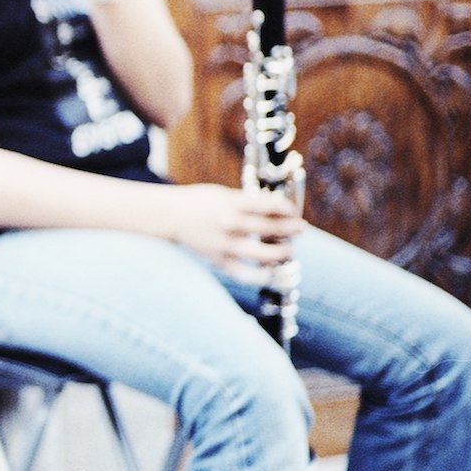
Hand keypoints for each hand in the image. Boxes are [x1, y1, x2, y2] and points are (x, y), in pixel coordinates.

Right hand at [167, 184, 303, 283]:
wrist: (169, 216)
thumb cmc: (198, 202)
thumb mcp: (223, 194)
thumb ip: (246, 202)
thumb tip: (274, 209)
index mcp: (231, 204)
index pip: (267, 206)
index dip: (285, 208)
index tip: (293, 210)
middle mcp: (230, 224)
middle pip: (269, 229)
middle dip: (290, 229)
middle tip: (300, 229)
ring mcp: (225, 245)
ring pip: (262, 255)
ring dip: (281, 253)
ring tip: (289, 251)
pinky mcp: (219, 260)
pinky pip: (244, 274)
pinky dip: (260, 276)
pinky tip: (270, 272)